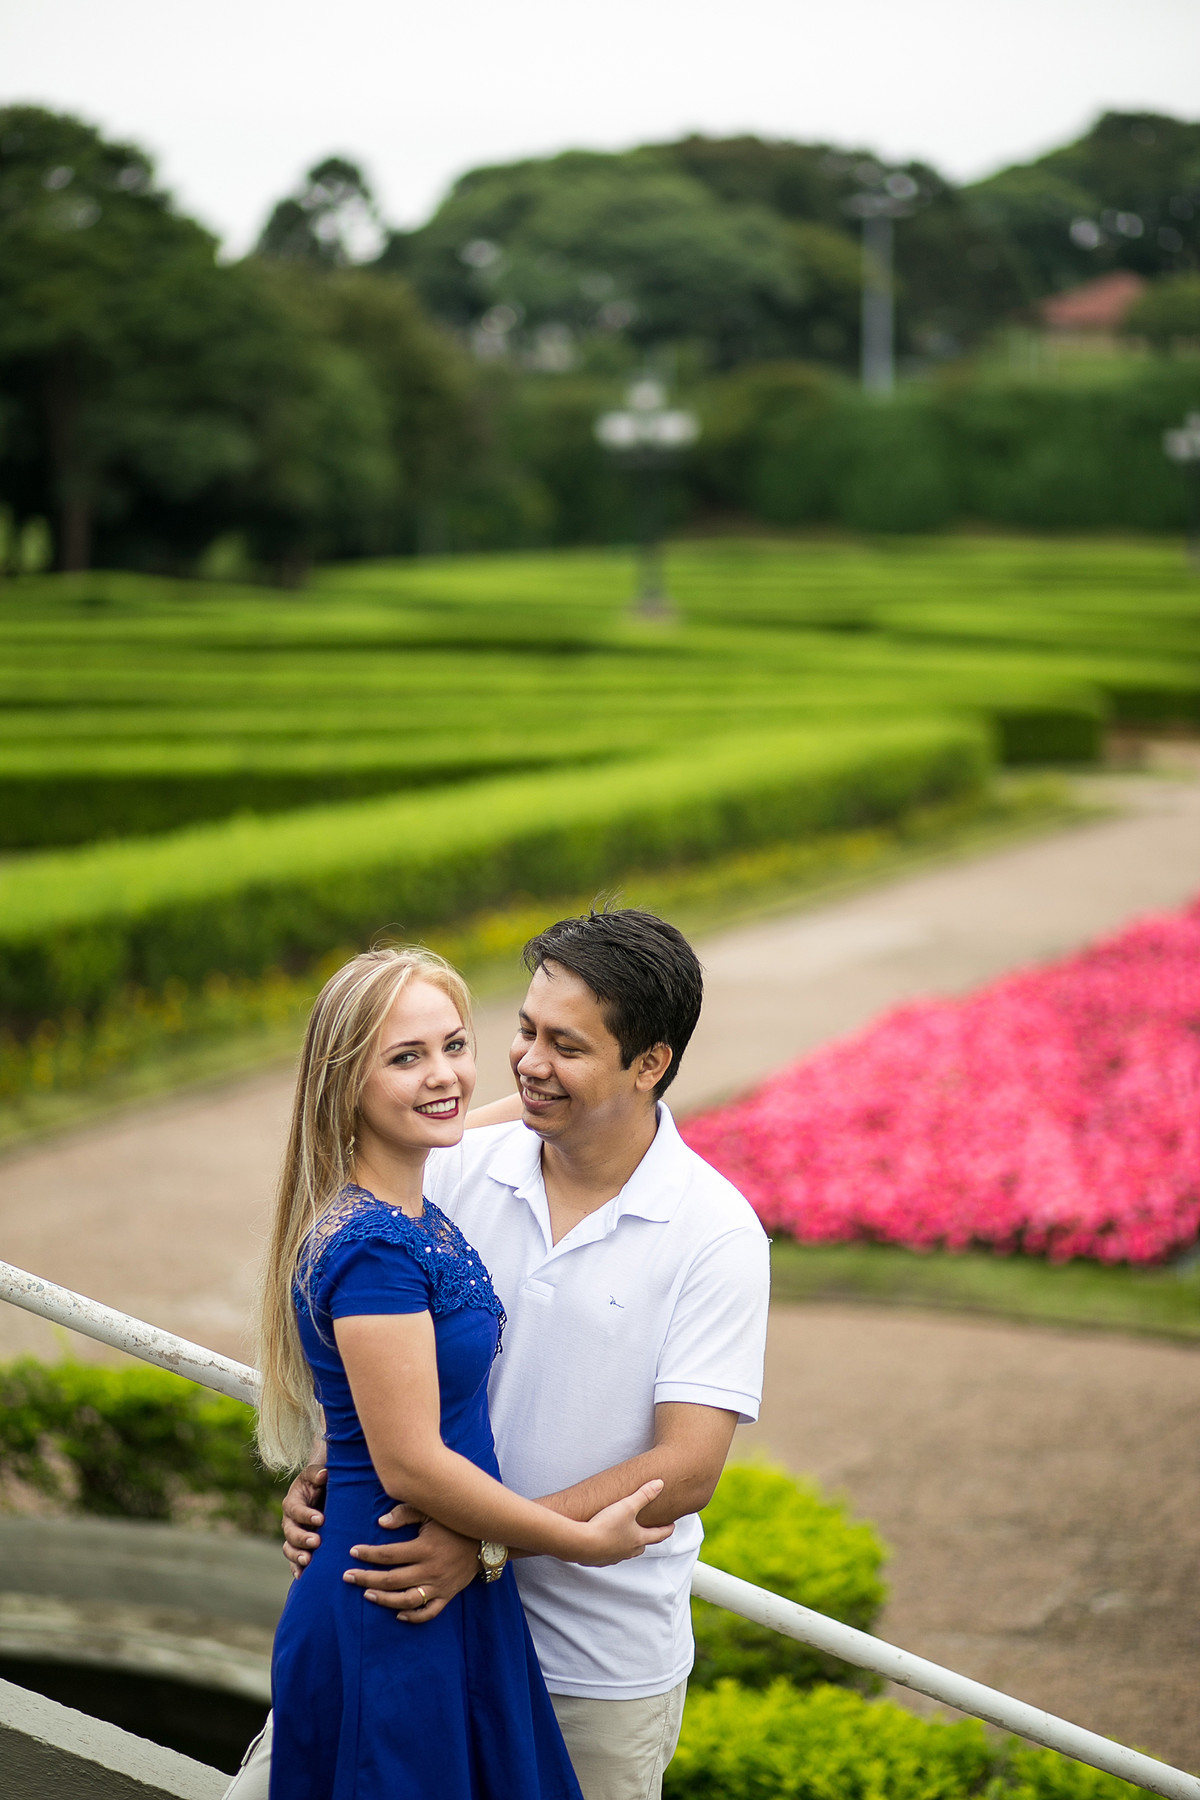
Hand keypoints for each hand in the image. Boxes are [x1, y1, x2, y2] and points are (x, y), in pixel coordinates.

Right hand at [282, 1462, 327, 1576]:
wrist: (321, 1492)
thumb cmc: (319, 1481)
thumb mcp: (316, 1473)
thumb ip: (317, 1473)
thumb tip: (323, 1474)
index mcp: (292, 1502)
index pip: (296, 1510)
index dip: (306, 1515)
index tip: (321, 1519)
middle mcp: (290, 1521)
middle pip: (290, 1532)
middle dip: (302, 1538)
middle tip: (317, 1541)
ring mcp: (293, 1536)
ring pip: (289, 1548)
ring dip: (297, 1556)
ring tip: (308, 1561)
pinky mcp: (300, 1547)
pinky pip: (294, 1561)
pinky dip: (296, 1569)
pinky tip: (302, 1576)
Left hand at [342, 1518, 479, 1622]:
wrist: (487, 1539)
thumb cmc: (454, 1522)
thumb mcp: (432, 1511)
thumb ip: (406, 1514)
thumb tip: (380, 1523)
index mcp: (424, 1548)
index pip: (388, 1555)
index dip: (368, 1554)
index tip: (352, 1552)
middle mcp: (430, 1570)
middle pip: (391, 1579)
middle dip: (366, 1578)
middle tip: (348, 1576)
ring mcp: (439, 1585)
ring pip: (406, 1599)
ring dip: (384, 1599)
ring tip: (367, 1593)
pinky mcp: (447, 1595)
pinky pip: (429, 1612)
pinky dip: (413, 1616)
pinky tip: (397, 1613)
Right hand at [574, 1480, 674, 1566]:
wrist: (582, 1544)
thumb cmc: (606, 1525)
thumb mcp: (627, 1506)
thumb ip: (644, 1495)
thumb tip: (660, 1484)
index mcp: (638, 1539)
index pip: (658, 1535)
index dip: (667, 1529)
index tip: (672, 1526)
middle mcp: (628, 1550)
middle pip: (642, 1545)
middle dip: (647, 1538)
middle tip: (649, 1530)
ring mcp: (614, 1557)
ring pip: (626, 1551)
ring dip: (628, 1544)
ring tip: (625, 1535)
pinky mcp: (600, 1560)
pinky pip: (609, 1554)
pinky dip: (611, 1548)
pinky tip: (604, 1542)